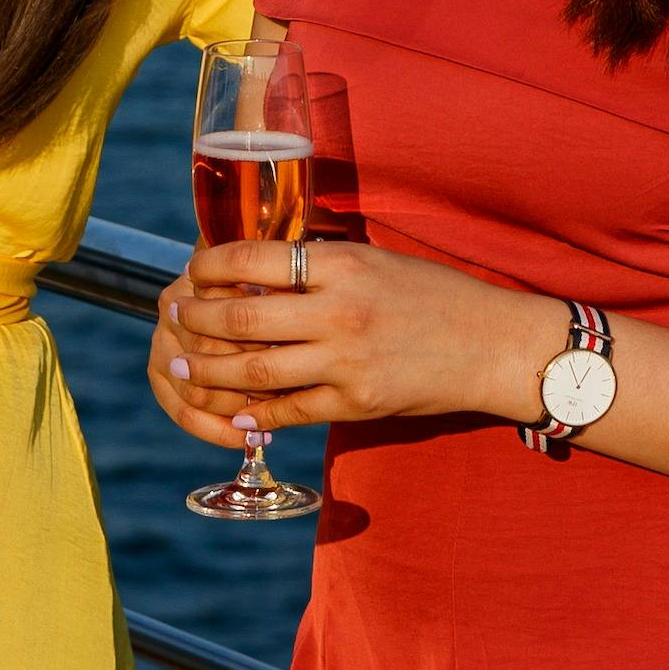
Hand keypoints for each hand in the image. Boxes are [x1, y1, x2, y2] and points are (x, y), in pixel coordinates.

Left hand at [150, 238, 562, 441]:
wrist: (493, 345)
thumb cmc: (437, 294)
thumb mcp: (378, 260)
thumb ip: (322, 262)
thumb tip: (259, 263)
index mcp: (344, 264)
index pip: (254, 257)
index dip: (210, 265)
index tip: (193, 269)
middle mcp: (339, 311)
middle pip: (241, 318)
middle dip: (196, 319)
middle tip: (174, 317)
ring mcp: (345, 362)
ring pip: (254, 371)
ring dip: (210, 371)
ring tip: (186, 367)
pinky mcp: (355, 403)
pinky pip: (288, 410)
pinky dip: (254, 411)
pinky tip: (233, 408)